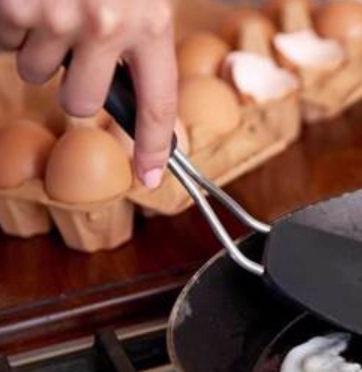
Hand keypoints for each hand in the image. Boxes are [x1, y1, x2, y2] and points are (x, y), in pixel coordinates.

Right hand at [0, 0, 177, 187]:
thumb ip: (145, 35)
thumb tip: (137, 88)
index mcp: (152, 24)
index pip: (157, 105)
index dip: (152, 146)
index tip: (150, 175)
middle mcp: (107, 26)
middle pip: (80, 103)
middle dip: (73, 84)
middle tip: (75, 47)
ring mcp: (58, 17)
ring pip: (36, 71)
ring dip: (39, 47)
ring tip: (52, 7)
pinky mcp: (15, 6)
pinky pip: (7, 41)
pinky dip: (13, 23)